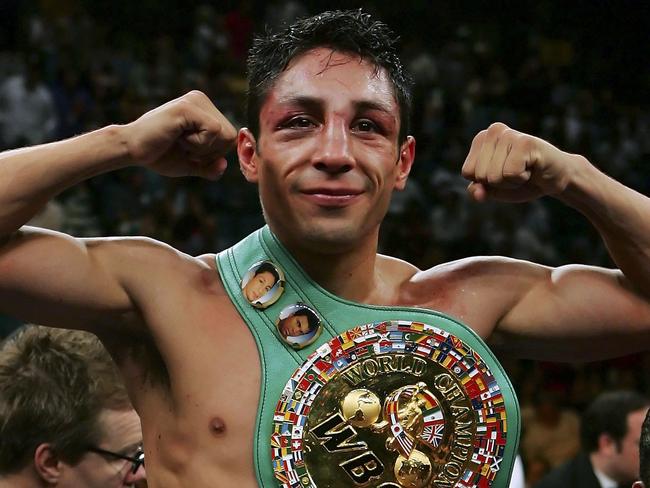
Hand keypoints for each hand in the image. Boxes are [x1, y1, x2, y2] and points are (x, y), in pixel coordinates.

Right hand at [124, 91, 236, 179]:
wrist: (132, 150)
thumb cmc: (159, 155)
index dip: (214, 154)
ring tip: (180, 140)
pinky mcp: (188, 106)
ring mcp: (195, 101)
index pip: (230, 137)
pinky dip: (198, 144)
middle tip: (184, 146)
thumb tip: (224, 165)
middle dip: (210, 152)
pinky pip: (213, 131)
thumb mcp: (191, 164)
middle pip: (230, 136)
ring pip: (225, 134)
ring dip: (203, 148)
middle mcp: (201, 100)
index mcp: (204, 109)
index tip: (189, 151)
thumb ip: (210, 167)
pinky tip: (178, 137)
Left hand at [461, 122, 582, 201]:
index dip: (485, 182)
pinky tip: (532, 168)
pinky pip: (510, 174)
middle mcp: (494, 131)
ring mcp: (509, 134)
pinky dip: (521, 179)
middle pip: (480, 175)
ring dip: (511, 181)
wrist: (555, 178)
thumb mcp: (493, 189)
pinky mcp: (525, 142)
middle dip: (499, 183)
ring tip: (525, 169)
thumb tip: (476, 193)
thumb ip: (477, 191)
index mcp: (481, 138)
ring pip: (494, 176)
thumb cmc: (522, 181)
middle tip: (517, 172)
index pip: (468, 172)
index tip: (503, 173)